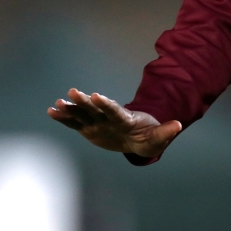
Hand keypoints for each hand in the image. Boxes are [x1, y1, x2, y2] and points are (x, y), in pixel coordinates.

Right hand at [47, 88, 181, 157]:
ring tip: (57, 103)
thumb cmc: (149, 137)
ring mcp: (98, 122)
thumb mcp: (159, 138)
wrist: (139, 137)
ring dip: (71, 108)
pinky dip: (65, 118)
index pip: (115, 111)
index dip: (106, 104)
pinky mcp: (90, 128)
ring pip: (83, 114)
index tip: (96, 96)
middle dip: (84, 101)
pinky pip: (75, 123)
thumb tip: (178, 125)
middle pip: (96, 109)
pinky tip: (52, 111)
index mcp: (125, 120)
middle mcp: (109, 118)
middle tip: (73, 92)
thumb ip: (166, 132)